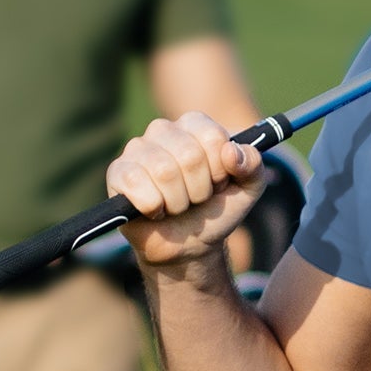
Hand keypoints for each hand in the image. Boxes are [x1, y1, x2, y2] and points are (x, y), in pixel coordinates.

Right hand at [107, 112, 269, 268]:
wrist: (189, 245)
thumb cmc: (215, 210)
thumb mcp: (248, 189)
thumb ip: (253, 165)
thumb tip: (231, 152)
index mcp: (194, 125)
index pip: (213, 137)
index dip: (220, 170)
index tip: (218, 183)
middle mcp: (163, 129)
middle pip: (190, 155)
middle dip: (200, 190)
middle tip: (196, 198)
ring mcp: (137, 149)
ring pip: (164, 171)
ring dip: (178, 202)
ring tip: (176, 206)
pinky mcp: (118, 172)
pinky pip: (136, 185)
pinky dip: (153, 207)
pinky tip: (155, 210)